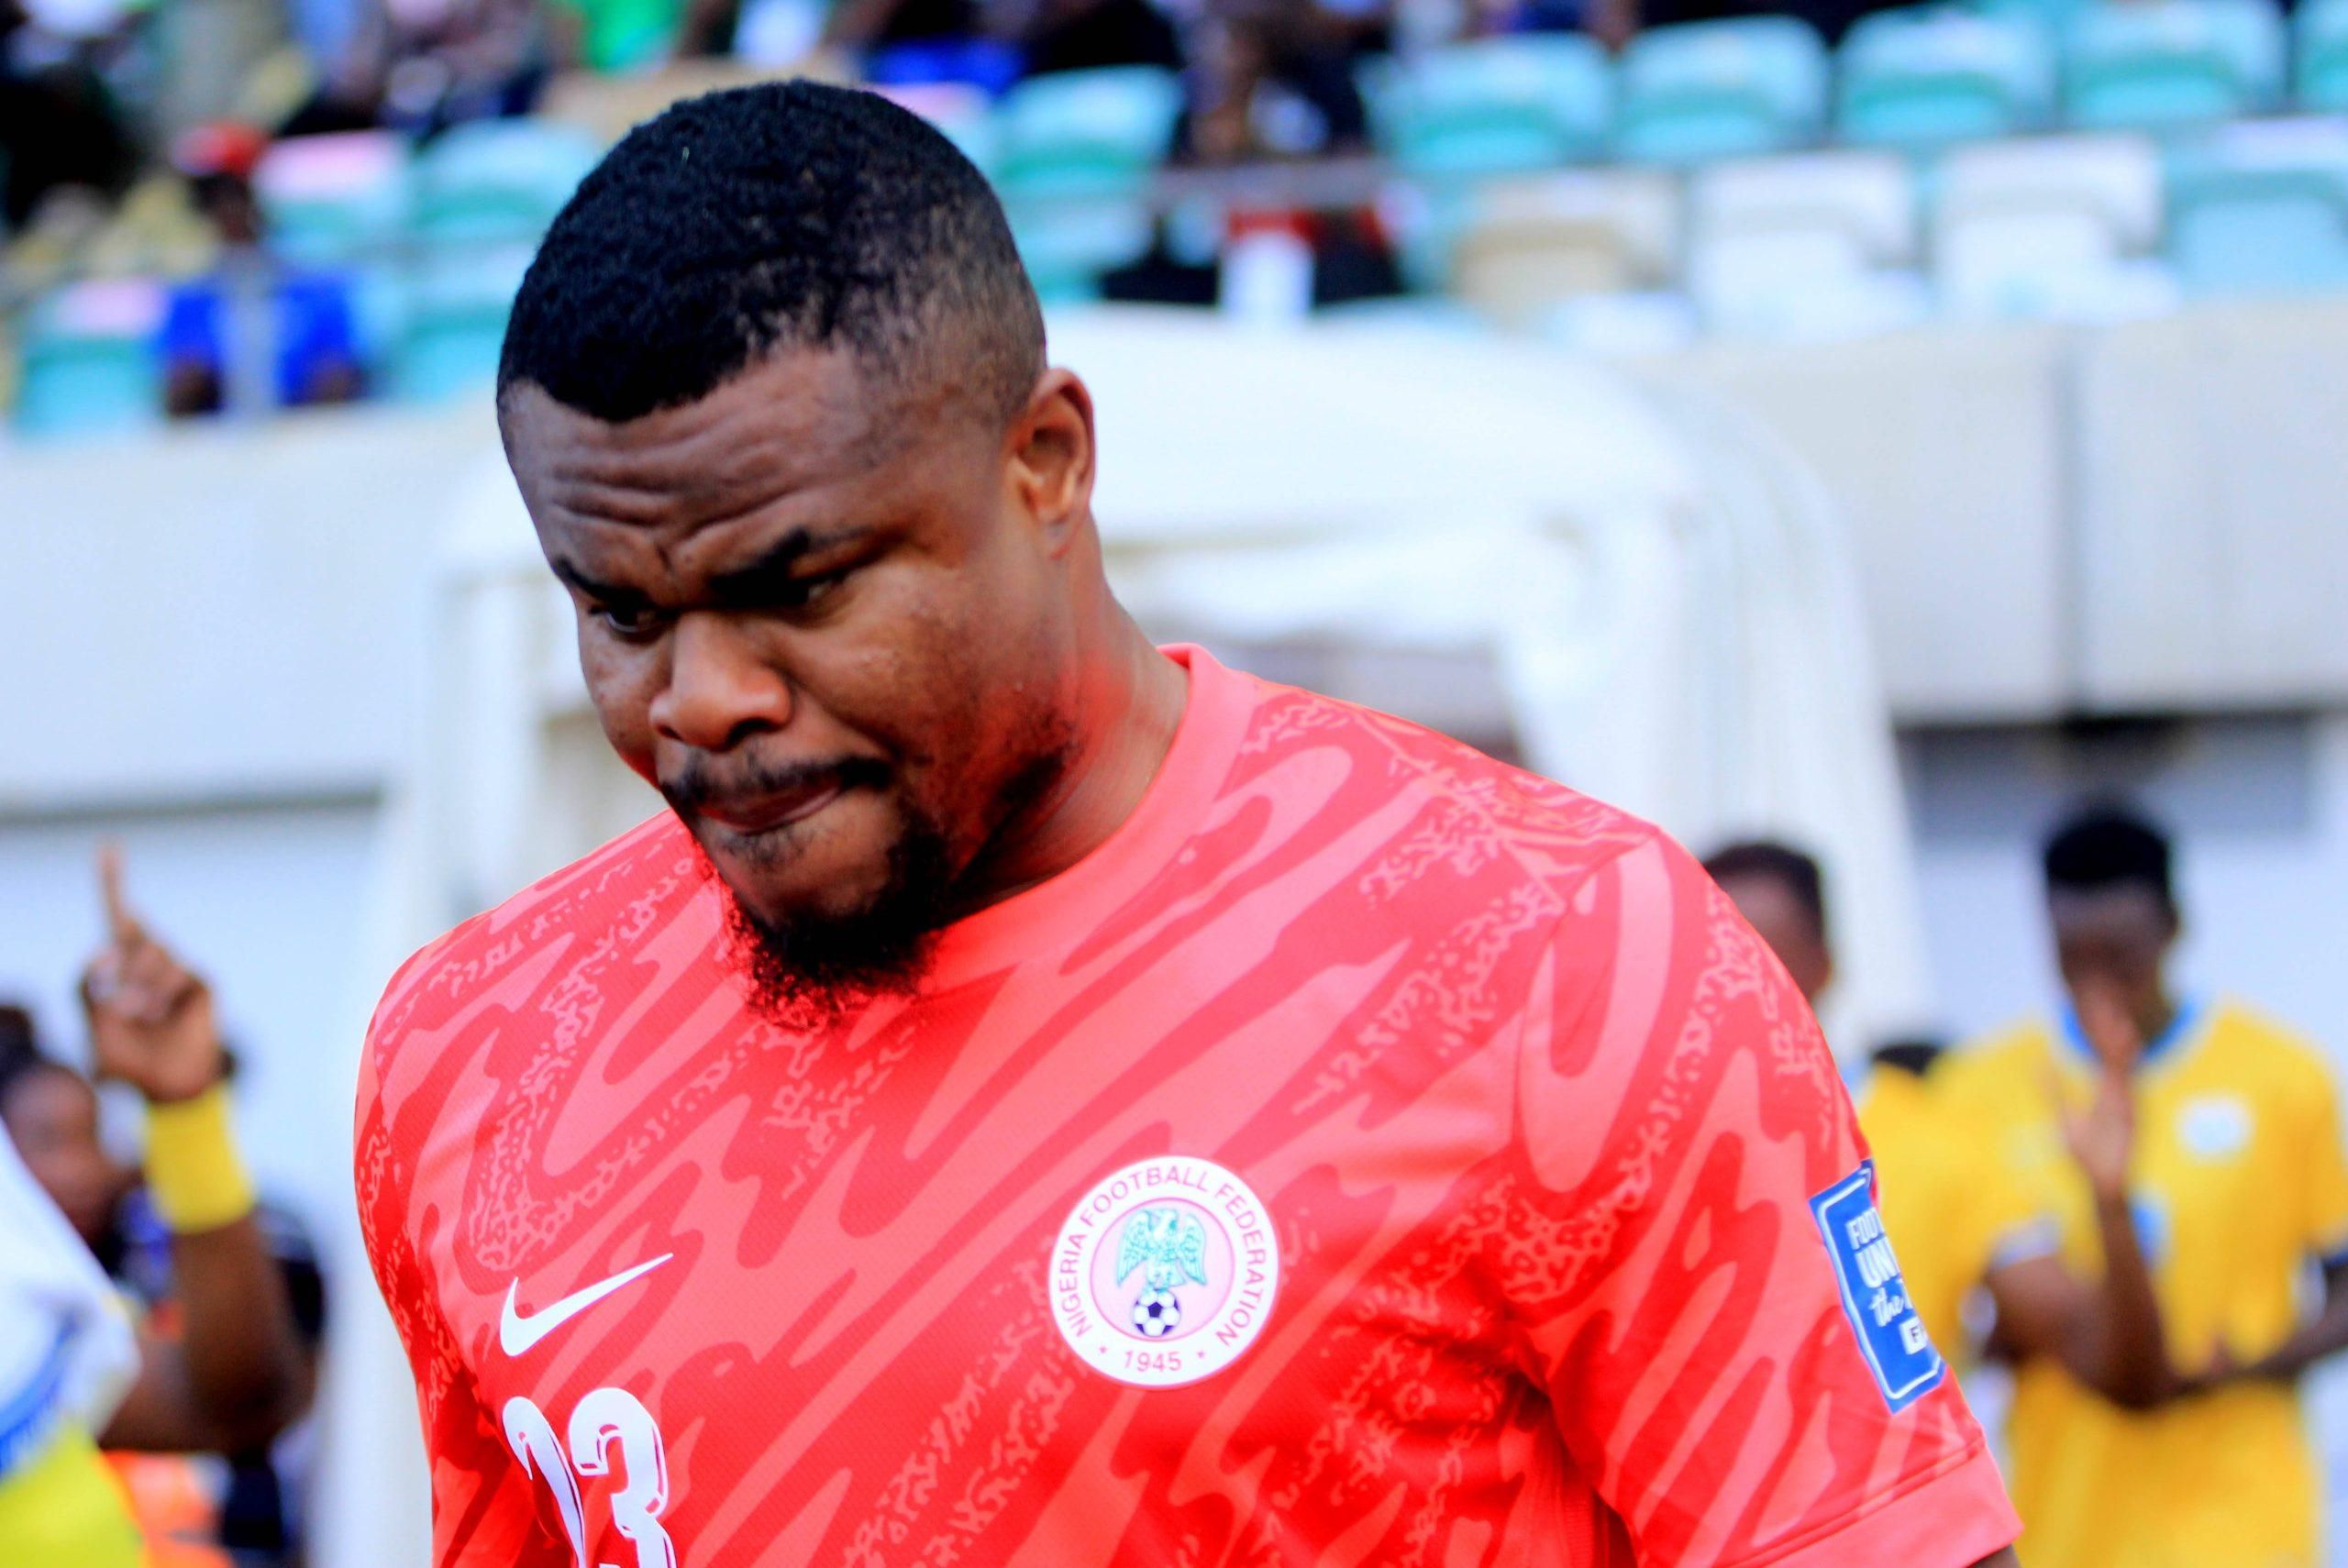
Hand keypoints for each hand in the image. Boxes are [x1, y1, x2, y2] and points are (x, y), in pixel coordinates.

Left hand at [79, 845, 222, 1105]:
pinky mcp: (199, 981)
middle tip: (118, 1002)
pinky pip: (176, 971)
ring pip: (152, 950)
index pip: (116, 915)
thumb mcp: (91, 1021)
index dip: (113, 880)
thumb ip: (88, 985)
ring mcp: (175, 970)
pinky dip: (161, 995)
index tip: (109, 847)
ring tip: (140, 1014)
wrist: (164, 1086)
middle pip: (130, 930)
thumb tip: (102, 950)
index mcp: (119, 964)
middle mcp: (148, 960)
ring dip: (139, 984)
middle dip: (119, 964)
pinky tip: (162, 1015)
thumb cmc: (123, 1056)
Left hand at [2056, 983, 2139, 1204]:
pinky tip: (2129, 1057)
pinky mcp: (2130, 1121)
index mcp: (2108, 1095)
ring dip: (2123, 1049)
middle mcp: (2121, 1097)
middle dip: (2114, 1034)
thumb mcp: (2064, 1117)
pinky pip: (2130, 1092)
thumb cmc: (2088, 1156)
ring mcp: (2128, 1108)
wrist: (2103, 1186)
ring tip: (2120, 1025)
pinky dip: (2129, 1075)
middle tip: (2111, 1005)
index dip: (2103, 1035)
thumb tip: (2039, 1065)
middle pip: (2118, 1058)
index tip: (2100, 1009)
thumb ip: (2053, 1091)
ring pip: (2125, 1072)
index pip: (2105, 1058)